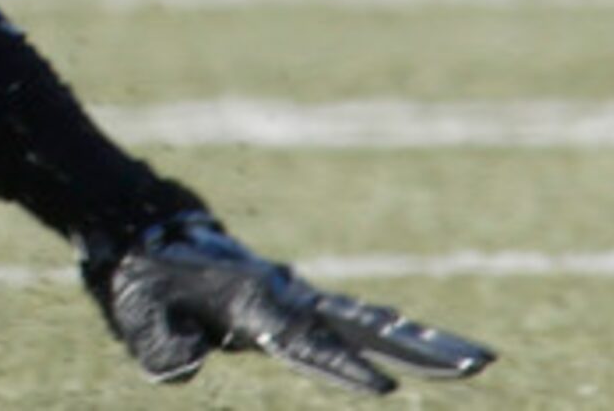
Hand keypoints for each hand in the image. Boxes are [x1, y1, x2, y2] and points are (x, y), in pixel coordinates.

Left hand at [78, 209, 495, 393]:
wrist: (135, 224)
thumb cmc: (136, 276)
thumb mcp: (136, 317)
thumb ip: (162, 348)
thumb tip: (191, 361)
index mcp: (253, 305)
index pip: (308, 345)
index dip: (345, 368)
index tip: (389, 389)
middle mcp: (283, 296)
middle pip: (362, 329)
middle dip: (419, 350)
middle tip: (477, 363)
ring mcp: (289, 293)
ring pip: (364, 320)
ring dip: (417, 339)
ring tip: (472, 357)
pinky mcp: (285, 295)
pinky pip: (344, 314)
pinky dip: (380, 324)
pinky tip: (408, 332)